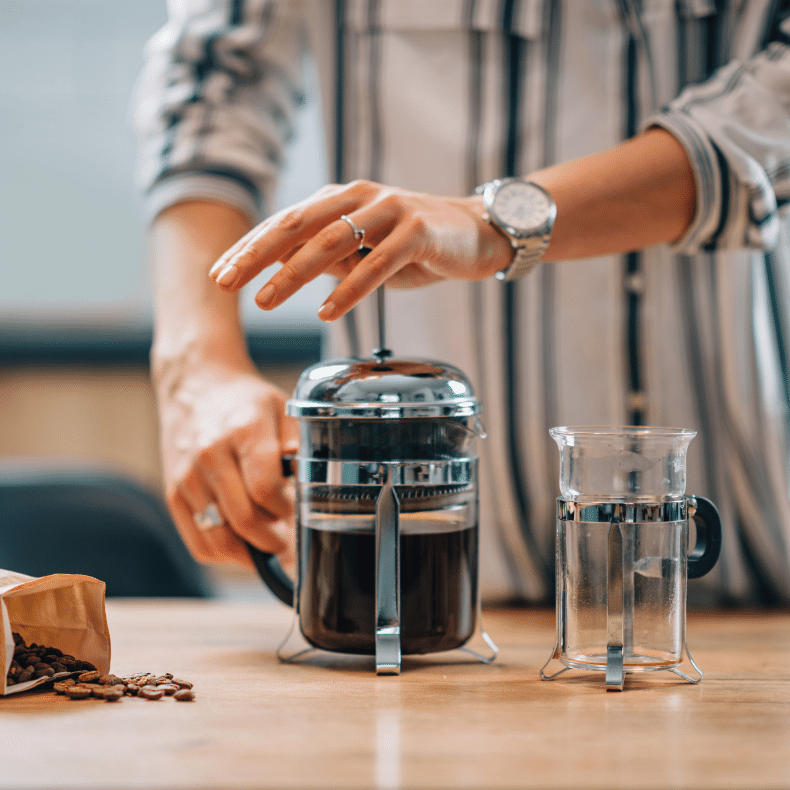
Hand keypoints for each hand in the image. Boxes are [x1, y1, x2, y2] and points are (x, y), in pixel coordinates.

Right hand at [155, 357, 298, 569]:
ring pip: (220, 538)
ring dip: (250, 551)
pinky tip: (244, 546)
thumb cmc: (246, 401)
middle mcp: (210, 455)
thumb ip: (298, 445)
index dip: (288, 510)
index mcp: (243, 431)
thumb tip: (311, 481)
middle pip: (244, 519)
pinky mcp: (173, 494)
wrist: (196, 386)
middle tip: (290, 540)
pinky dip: (224, 553)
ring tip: (269, 544)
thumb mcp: (282, 408)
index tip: (299, 512)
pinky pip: (199, 543)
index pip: (266, 489)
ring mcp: (187, 477)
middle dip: (274, 538)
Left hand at [208, 180, 512, 319]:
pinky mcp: (418, 231)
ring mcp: (390, 210)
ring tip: (265, 301)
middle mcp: (360, 197)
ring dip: (294, 273)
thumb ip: (329, 257)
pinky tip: (327, 312)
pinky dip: (350, 288)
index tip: (218, 274)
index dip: (249, 248)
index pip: (285, 222)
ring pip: (332, 240)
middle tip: (225, 282)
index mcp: (341, 199)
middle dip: (256, 255)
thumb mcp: (365, 250)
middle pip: (298, 225)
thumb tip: (286, 272)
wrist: (478, 232)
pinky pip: (378, 263)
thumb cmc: (417, 243)